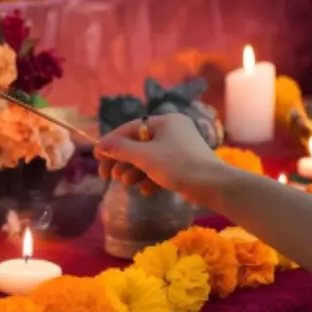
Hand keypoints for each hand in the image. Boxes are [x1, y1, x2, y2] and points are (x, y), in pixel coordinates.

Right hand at [94, 114, 226, 206]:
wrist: (214, 186)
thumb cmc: (178, 166)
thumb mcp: (145, 157)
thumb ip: (120, 149)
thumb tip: (100, 145)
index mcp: (165, 121)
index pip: (131, 128)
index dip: (111, 142)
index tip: (97, 156)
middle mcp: (173, 130)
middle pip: (139, 143)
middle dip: (123, 160)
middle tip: (108, 175)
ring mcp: (181, 147)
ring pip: (149, 157)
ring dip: (135, 171)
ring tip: (126, 183)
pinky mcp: (186, 163)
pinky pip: (162, 167)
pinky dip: (151, 177)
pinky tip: (145, 190)